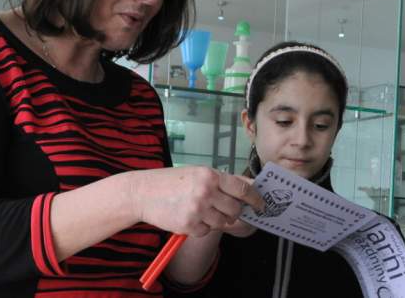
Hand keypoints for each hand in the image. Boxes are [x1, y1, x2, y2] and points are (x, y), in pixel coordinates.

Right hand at [130, 166, 263, 236]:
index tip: (261, 204)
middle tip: (223, 210)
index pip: (242, 189)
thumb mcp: (197, 173)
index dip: (255, 198)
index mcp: (210, 175)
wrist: (142, 192)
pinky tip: (188, 216)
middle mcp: (206, 191)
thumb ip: (221, 181)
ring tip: (199, 210)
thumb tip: (248, 187)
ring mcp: (197, 209)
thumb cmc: (170, 181)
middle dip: (233, 212)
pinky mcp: (189, 224)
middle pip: (235, 209)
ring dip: (215, 220)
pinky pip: (206, 231)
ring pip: (222, 222)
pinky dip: (200, 227)